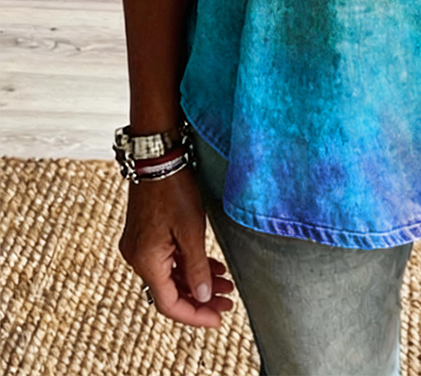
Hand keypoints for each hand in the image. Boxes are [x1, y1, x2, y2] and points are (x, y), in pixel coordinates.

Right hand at [118, 168, 234, 328]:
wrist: (156, 158)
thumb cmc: (174, 189)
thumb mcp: (191, 230)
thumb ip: (197, 267)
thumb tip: (204, 297)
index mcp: (146, 261)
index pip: (170, 303)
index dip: (195, 314)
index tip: (219, 317)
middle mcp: (137, 258)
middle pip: (169, 292)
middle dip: (200, 299)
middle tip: (228, 301)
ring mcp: (139, 247)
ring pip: (170, 276)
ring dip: (196, 282)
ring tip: (226, 284)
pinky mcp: (145, 235)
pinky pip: (166, 261)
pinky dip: (187, 266)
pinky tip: (211, 267)